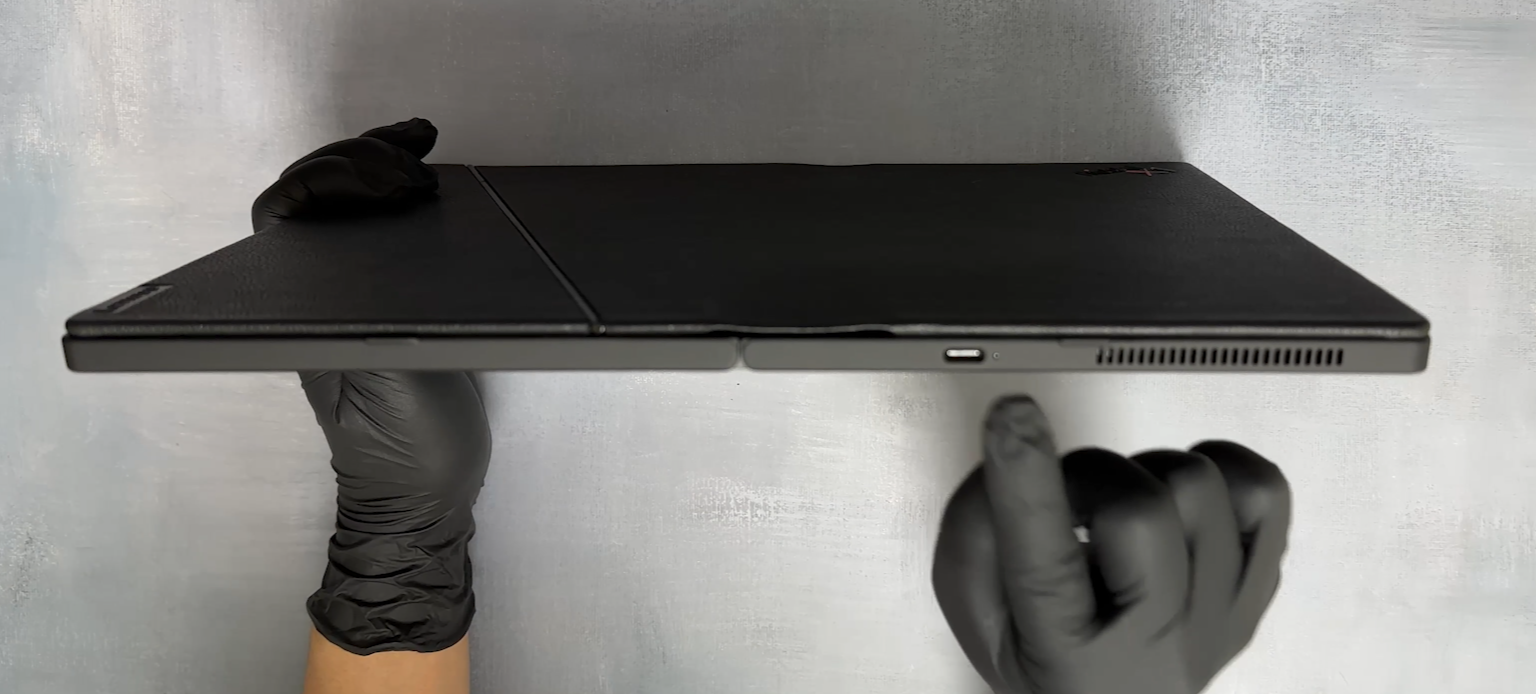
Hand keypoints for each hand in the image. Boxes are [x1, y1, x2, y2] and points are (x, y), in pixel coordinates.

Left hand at [254, 119, 491, 655]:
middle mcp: (320, 293)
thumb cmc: (398, 447)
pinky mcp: (399, 300)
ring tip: (425, 145)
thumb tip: (384, 257)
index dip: (329, 179)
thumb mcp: (387, 382)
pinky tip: (439, 178)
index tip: (394, 184)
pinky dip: (410, 194)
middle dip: (360, 160)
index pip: (287, 213)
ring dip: (383, 164)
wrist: (426, 497)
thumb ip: (377, 323)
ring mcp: (358, 294)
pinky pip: (391, 229)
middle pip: (317, 195)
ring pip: (351, 204)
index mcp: (298, 307)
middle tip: (416, 165)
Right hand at [933, 396, 1290, 693]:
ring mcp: (1218, 616)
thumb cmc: (1045, 655)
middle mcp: (1157, 644)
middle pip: (1139, 508)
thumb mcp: (975, 611)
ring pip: (1197, 485)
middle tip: (1065, 497)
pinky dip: (1218, 472)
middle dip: (1084, 476)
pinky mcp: (1256, 587)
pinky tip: (1176, 496)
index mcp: (1069, 658)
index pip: (1047, 563)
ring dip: (1143, 475)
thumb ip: (976, 530)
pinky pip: (1264, 488)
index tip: (1014, 416)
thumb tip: (1015, 446)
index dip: (1028, 479)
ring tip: (1117, 509)